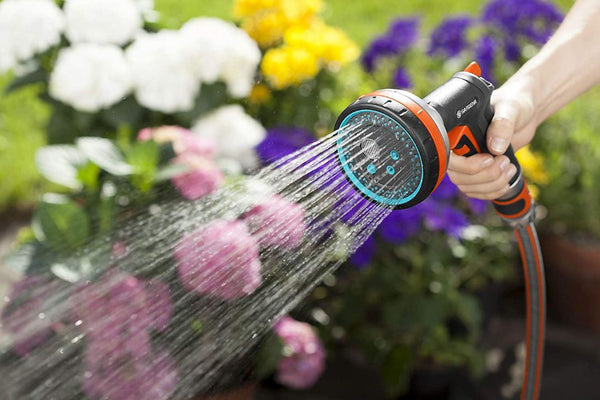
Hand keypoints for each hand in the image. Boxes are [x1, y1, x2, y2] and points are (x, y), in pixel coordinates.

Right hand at [447, 82, 537, 199]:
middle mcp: (458, 150)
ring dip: (492, 184)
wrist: (525, 115)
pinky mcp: (479, 173)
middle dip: (485, 176)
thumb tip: (494, 146)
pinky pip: (477, 192)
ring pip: (468, 187)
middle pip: (459, 177)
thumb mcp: (510, 108)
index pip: (448, 158)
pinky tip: (506, 181)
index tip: (489, 159)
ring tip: (509, 167)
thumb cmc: (514, 104)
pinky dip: (493, 191)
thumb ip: (502, 124)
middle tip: (504, 161)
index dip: (466, 165)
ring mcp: (467, 163)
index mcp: (457, 132)